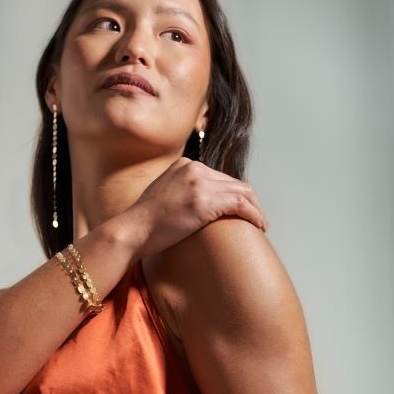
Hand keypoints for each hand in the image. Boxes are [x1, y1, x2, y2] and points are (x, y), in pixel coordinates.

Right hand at [121, 157, 268, 257]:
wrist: (133, 229)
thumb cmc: (145, 221)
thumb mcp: (163, 194)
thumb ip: (180, 190)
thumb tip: (196, 204)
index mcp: (185, 164)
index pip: (220, 177)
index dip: (234, 194)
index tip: (241, 209)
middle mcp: (194, 168)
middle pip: (234, 182)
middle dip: (249, 201)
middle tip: (256, 218)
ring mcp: (200, 183)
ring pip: (243, 192)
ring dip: (256, 208)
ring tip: (260, 224)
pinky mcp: (205, 201)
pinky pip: (241, 205)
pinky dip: (254, 215)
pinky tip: (258, 225)